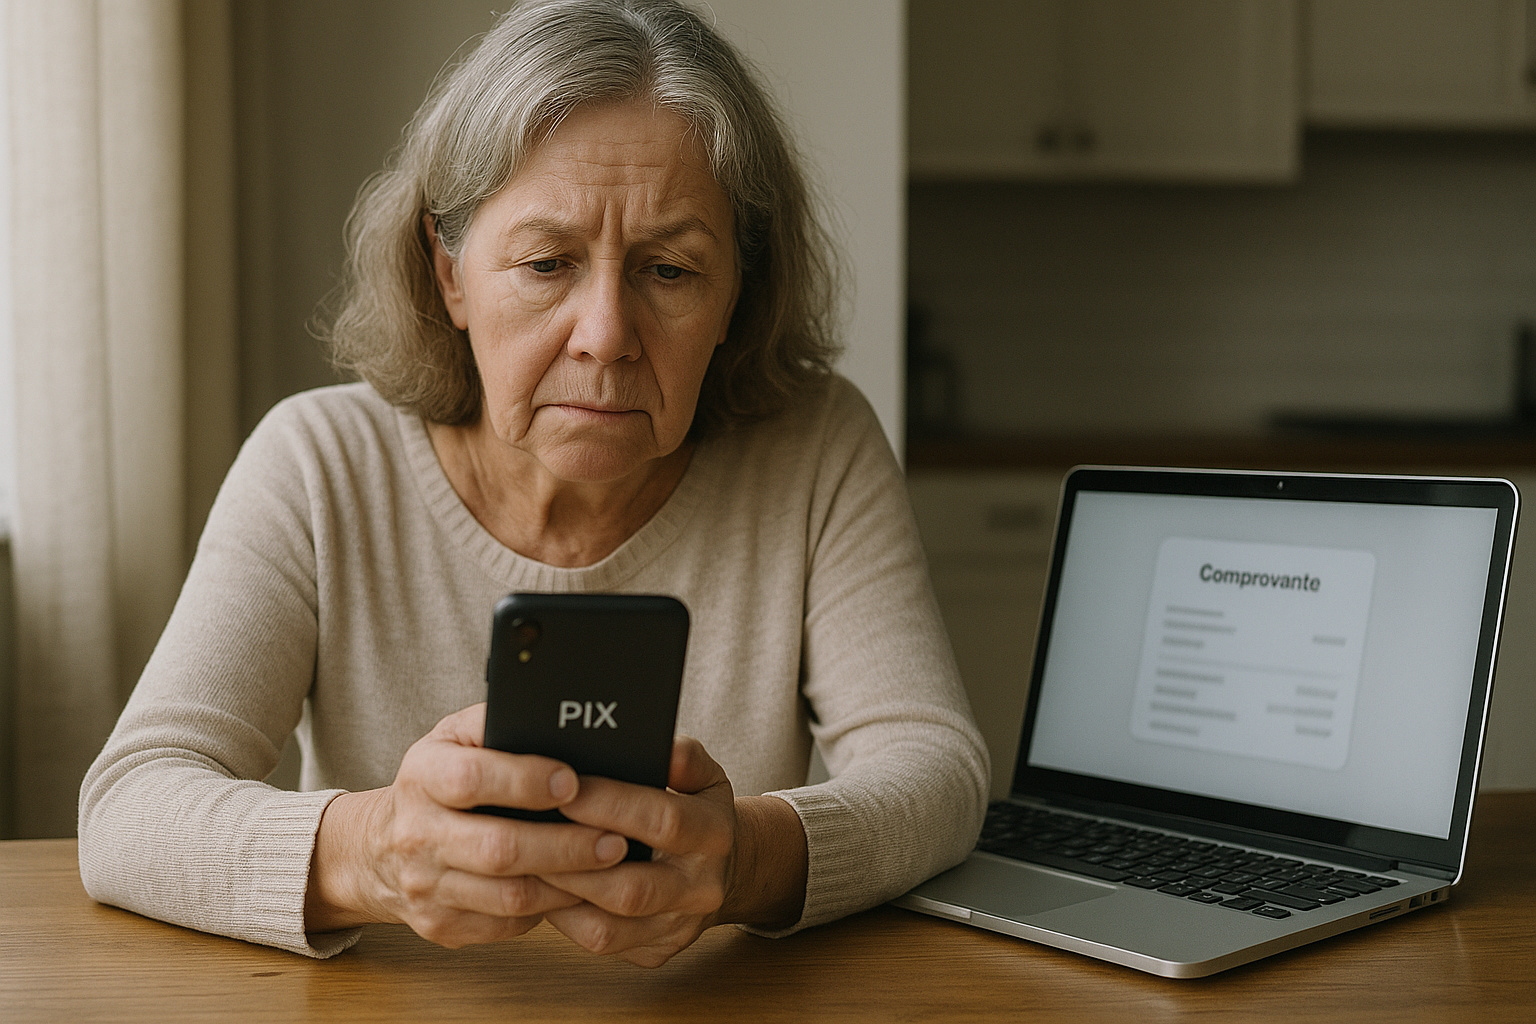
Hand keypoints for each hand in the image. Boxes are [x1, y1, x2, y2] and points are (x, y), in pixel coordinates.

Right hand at [304, 703, 630, 946]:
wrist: (378, 848)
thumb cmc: (437, 782)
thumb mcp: (454, 737)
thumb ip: (496, 722)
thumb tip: (551, 714)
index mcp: (422, 777)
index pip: (471, 779)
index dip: (525, 781)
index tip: (572, 782)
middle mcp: (418, 835)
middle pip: (499, 848)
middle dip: (566, 846)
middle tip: (614, 840)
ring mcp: (427, 887)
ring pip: (509, 896)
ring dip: (567, 884)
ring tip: (607, 866)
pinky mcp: (442, 925)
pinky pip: (505, 925)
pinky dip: (547, 911)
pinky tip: (576, 890)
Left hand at [538, 736, 807, 967]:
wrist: (725, 869)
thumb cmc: (699, 811)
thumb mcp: (703, 775)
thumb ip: (682, 756)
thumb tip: (655, 746)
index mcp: (715, 834)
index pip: (663, 821)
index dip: (611, 805)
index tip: (564, 789)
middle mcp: (700, 889)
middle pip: (632, 888)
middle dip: (573, 861)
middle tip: (527, 833)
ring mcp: (677, 928)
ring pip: (608, 928)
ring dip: (560, 897)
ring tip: (526, 862)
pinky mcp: (655, 952)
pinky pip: (601, 943)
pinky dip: (564, 919)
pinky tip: (542, 889)